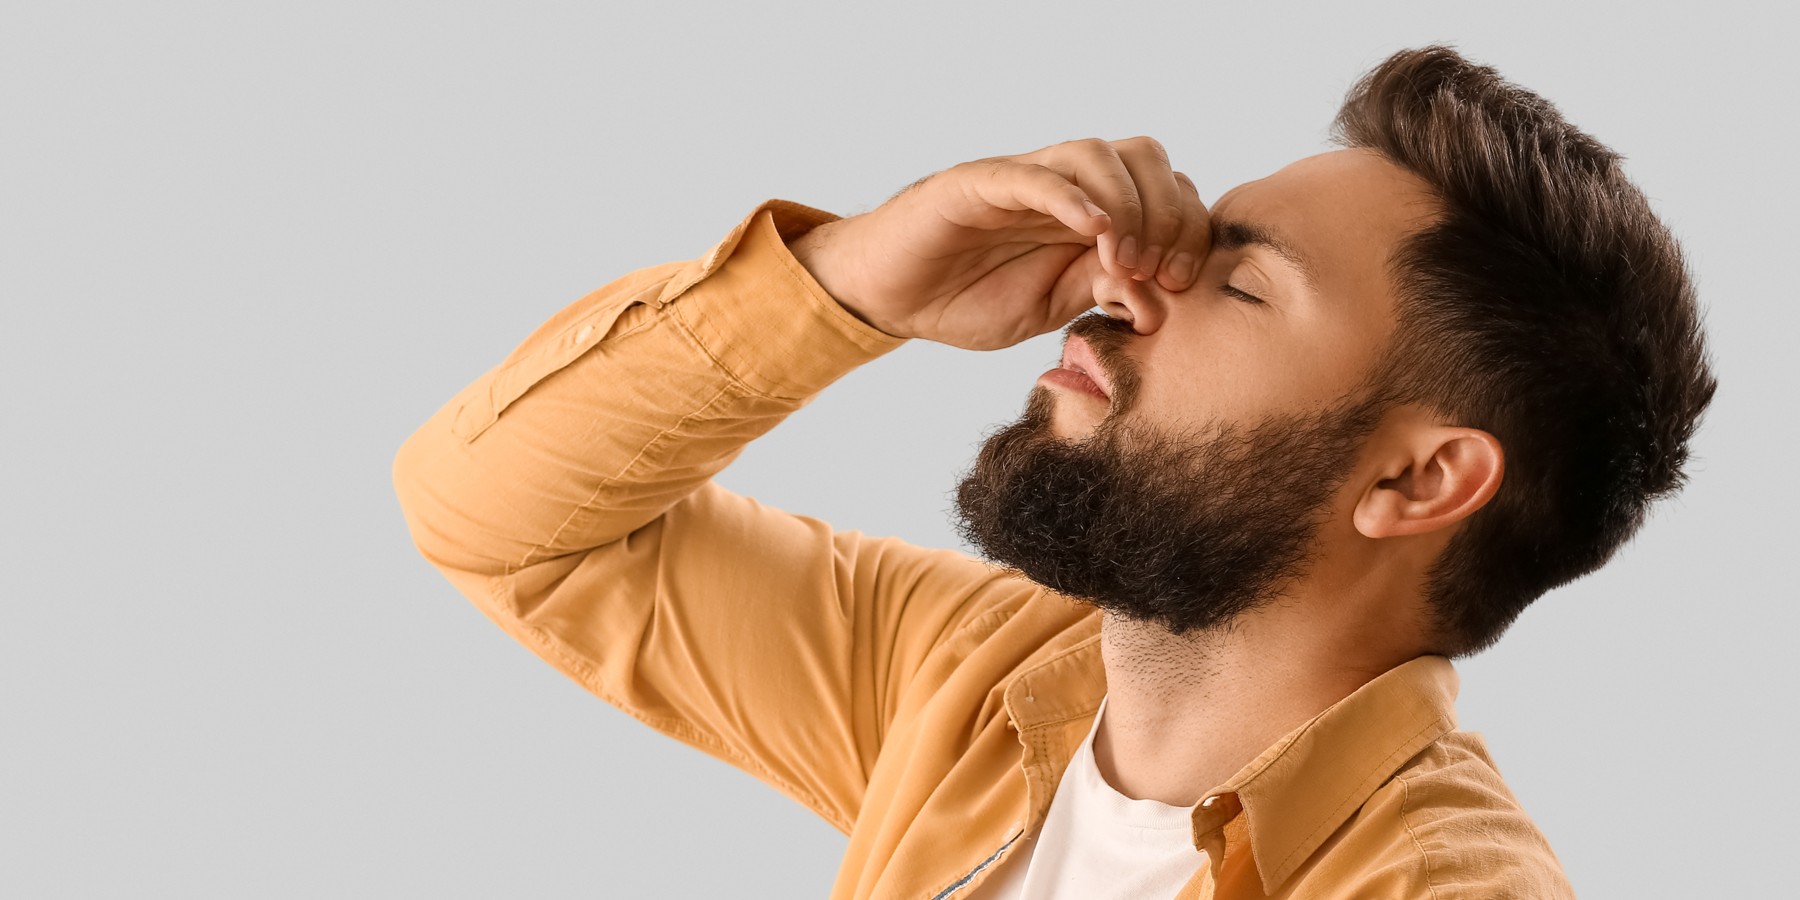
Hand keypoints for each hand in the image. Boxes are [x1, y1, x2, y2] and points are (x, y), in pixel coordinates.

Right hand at [788, 137, 1211, 350]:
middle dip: (1166, 214)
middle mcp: (1065, 186)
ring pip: (1098, 153)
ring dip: (1127, 206)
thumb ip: (1101, 294)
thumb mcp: (1049, 308)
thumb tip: (1161, 305)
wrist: (889, 297)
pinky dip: (1074, 196)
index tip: (1178, 284)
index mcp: (1090, 213)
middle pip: (1145, 158)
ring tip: (1119, 259)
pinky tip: (1093, 231)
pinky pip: (1036, 174)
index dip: (1187, 232)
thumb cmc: (966, 299)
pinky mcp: (980, 183)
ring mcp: (1024, 179)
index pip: (1166, 192)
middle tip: (1153, 271)